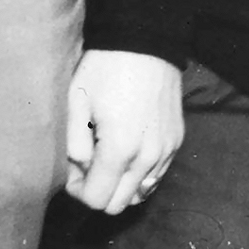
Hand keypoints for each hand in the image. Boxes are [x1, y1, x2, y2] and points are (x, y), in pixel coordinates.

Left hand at [65, 48, 184, 213]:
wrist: (145, 44)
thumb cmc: (105, 70)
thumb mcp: (77, 102)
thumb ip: (74, 144)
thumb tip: (77, 171)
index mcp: (120, 150)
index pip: (97, 199)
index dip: (78, 191)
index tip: (71, 169)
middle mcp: (147, 159)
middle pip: (118, 204)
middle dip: (97, 191)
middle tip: (85, 165)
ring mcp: (166, 152)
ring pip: (139, 195)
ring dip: (118, 186)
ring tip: (104, 157)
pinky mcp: (176, 143)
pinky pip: (156, 178)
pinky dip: (138, 176)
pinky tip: (125, 154)